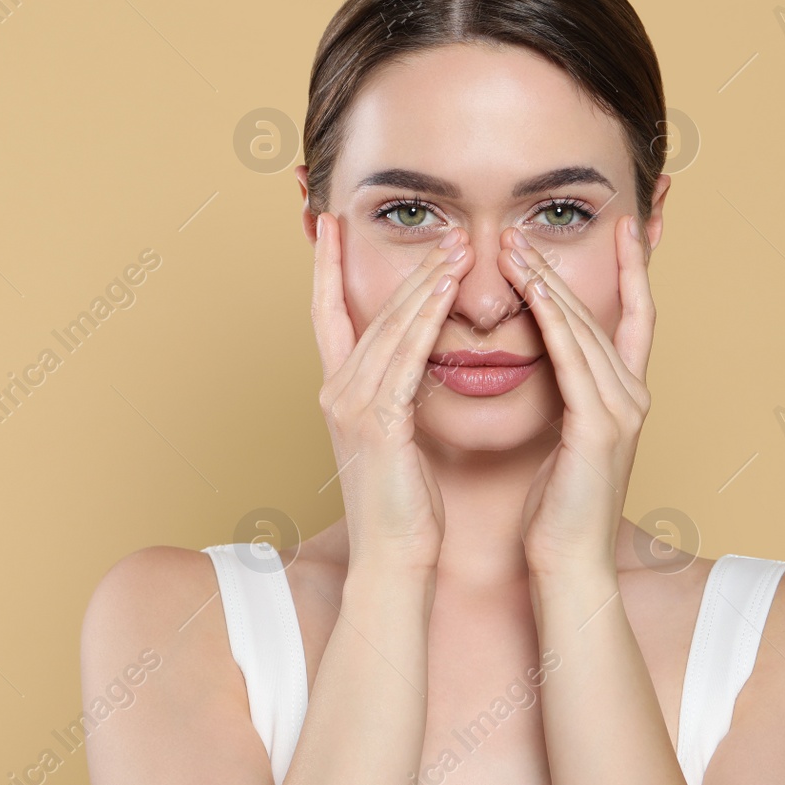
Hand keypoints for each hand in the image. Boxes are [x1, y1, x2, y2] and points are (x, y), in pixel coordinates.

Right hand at [311, 213, 474, 573]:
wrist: (394, 560)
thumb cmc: (405, 507)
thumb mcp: (397, 439)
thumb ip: (398, 395)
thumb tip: (417, 364)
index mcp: (339, 394)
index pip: (328, 314)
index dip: (327, 267)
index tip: (333, 223)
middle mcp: (337, 392)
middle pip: (369, 311)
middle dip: (406, 268)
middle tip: (442, 230)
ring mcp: (352, 407)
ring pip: (389, 327)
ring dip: (424, 283)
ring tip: (456, 247)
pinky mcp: (378, 423)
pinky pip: (404, 358)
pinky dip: (424, 320)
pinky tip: (446, 292)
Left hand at [498, 214, 655, 576]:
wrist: (568, 563)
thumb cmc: (557, 509)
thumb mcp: (563, 438)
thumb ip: (565, 396)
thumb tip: (546, 362)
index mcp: (625, 398)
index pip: (634, 317)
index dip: (631, 269)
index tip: (622, 226)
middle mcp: (632, 397)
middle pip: (601, 314)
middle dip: (564, 268)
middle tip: (525, 230)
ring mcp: (622, 412)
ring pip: (585, 329)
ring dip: (550, 284)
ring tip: (515, 248)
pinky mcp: (599, 429)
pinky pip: (573, 361)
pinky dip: (553, 322)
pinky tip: (533, 294)